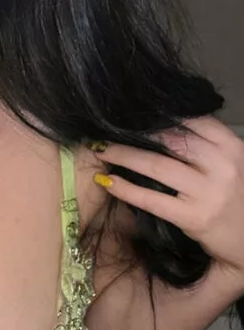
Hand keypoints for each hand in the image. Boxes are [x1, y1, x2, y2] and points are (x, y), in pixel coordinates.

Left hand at [89, 117, 243, 289]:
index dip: (158, 114)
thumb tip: (160, 123)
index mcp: (231, 146)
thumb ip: (205, 144)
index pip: (192, 119)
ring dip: (123, 155)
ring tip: (99, 149)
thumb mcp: (231, 163)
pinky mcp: (194, 217)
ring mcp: (208, 192)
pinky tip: (107, 181)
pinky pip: (151, 199)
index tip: (131, 112)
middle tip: (106, 128)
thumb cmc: (237, 198)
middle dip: (134, 132)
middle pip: (170, 138)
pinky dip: (126, 189)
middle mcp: (222, 165)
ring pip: (156, 165)